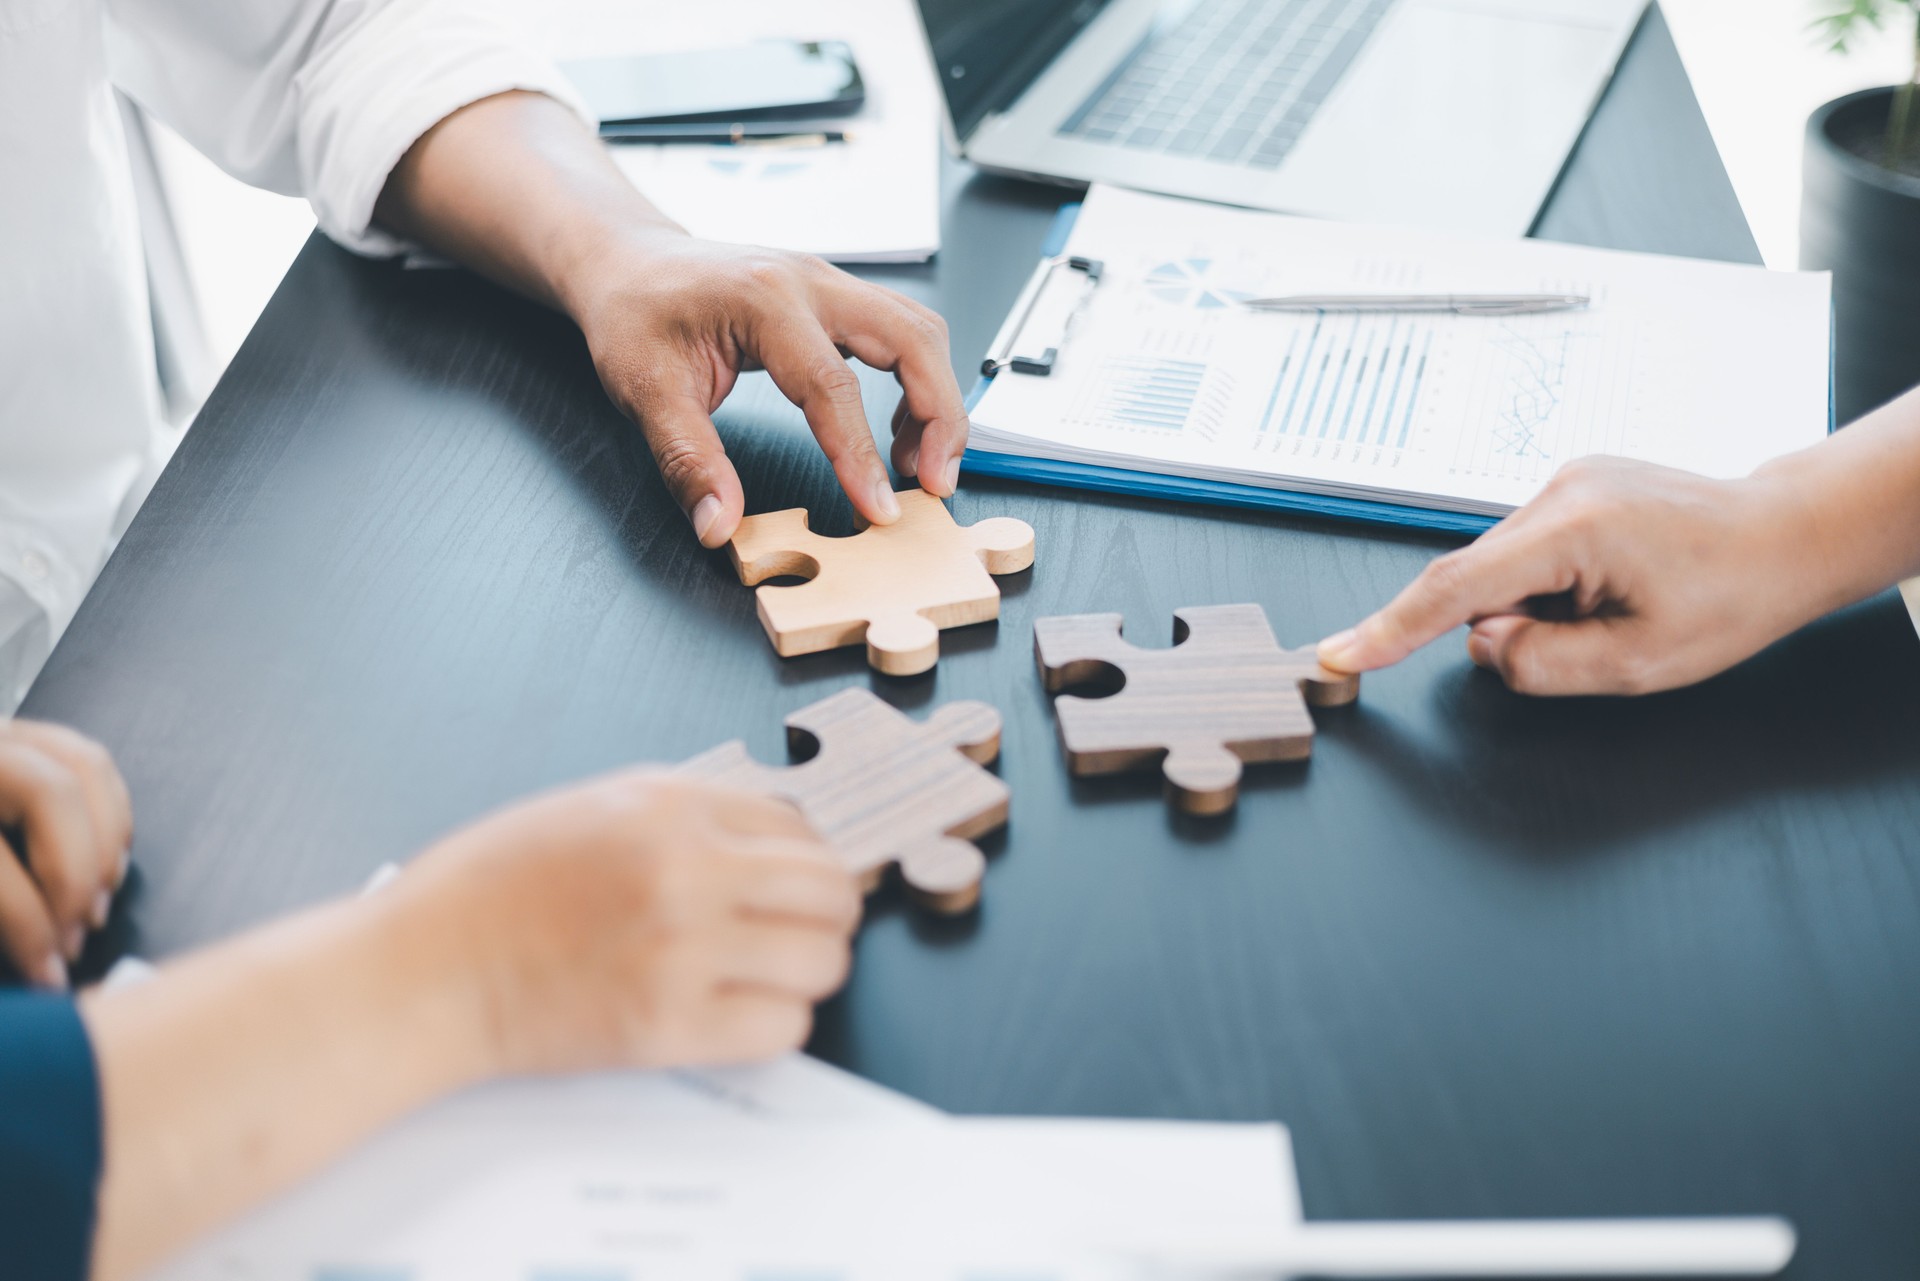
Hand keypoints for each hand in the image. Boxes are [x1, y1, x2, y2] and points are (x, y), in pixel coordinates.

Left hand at [0, 719, 130, 987]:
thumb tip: (19, 963)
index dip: (30, 928)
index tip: (47, 975)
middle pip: (51, 793)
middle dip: (76, 876)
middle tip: (74, 936)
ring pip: (83, 764)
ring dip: (106, 839)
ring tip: (97, 899)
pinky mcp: (16, 730)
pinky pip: (87, 754)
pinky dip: (110, 805)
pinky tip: (104, 853)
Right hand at [390, 772, 859, 1075]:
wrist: (424, 971)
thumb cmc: (491, 890)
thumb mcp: (593, 807)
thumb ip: (685, 814)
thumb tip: (771, 839)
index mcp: (669, 805)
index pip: (799, 825)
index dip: (803, 861)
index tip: (792, 887)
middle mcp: (687, 869)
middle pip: (831, 892)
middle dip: (826, 916)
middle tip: (797, 934)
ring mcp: (680, 949)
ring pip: (821, 963)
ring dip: (803, 975)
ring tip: (762, 978)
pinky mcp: (666, 1026)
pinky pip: (781, 1028)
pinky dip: (771, 1026)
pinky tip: (733, 1015)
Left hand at [573, 230, 969, 548]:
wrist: (629, 262)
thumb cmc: (634, 312)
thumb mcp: (644, 391)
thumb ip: (688, 461)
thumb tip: (719, 524)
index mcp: (764, 300)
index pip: (833, 384)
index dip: (861, 455)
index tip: (881, 509)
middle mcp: (809, 282)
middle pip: (913, 338)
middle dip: (940, 415)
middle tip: (937, 482)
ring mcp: (829, 284)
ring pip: (919, 330)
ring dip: (936, 397)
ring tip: (919, 463)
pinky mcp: (836, 298)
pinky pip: (903, 332)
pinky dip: (918, 382)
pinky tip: (897, 429)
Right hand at [1314, 457, 1832, 695]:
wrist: (1787, 533)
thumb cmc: (1733, 594)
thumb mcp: (1639, 663)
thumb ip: (1542, 664)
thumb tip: (1482, 645)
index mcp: (1574, 530)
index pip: (1454, 588)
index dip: (1391, 628)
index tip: (1341, 656)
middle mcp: (1558, 490)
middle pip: (1478, 580)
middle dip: (1507, 625)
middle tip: (1591, 641)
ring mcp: (1565, 480)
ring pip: (1503, 567)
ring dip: (1533, 604)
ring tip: (1615, 609)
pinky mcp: (1575, 484)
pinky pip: (1528, 550)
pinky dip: (1547, 583)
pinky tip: (1608, 587)